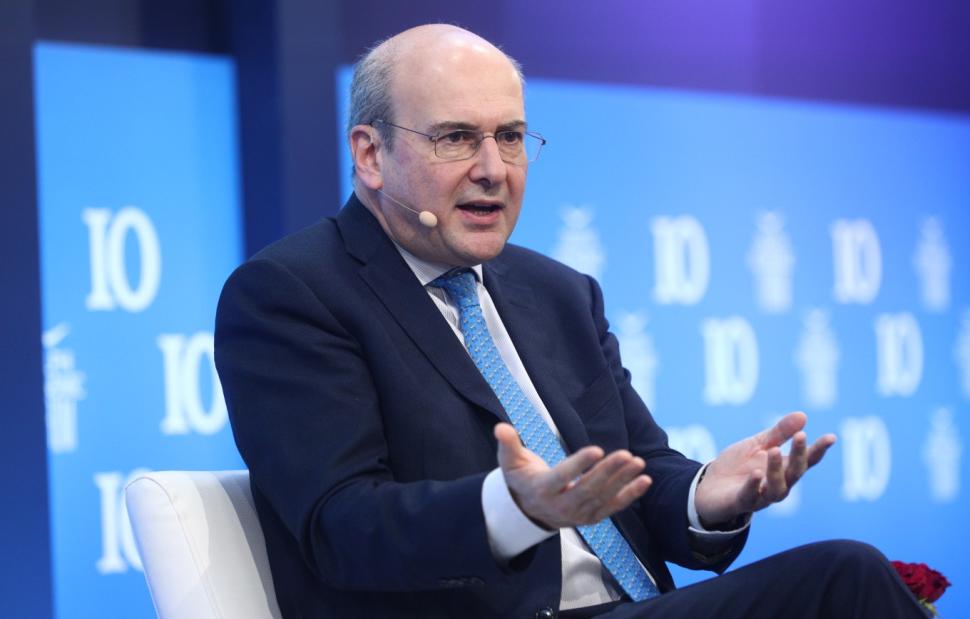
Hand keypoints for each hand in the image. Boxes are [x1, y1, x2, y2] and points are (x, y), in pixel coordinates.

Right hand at [494, 422, 651, 528]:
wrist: (528, 511)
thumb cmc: (521, 479)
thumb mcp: (509, 462)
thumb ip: (507, 445)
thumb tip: (500, 427)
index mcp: (542, 490)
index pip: (562, 477)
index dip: (579, 464)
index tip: (596, 449)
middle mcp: (561, 506)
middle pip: (587, 489)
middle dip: (608, 472)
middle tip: (626, 454)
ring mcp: (578, 514)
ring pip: (603, 497)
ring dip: (623, 481)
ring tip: (638, 462)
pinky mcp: (592, 517)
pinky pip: (613, 506)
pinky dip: (630, 494)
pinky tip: (645, 480)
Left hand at [693, 411, 835, 525]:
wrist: (708, 487)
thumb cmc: (736, 466)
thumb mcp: (757, 445)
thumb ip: (778, 433)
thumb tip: (803, 416)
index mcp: (783, 469)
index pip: (806, 461)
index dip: (818, 450)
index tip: (831, 437)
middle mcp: (777, 484)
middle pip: (794, 473)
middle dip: (799, 455)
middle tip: (801, 436)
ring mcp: (760, 496)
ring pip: (776, 488)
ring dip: (777, 470)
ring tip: (775, 451)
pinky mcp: (741, 502)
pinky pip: (750, 496)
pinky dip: (753, 485)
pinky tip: (756, 473)